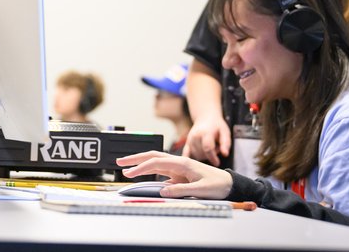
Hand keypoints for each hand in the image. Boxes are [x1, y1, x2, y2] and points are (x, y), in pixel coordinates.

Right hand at [116, 151, 232, 199]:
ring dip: (140, 164)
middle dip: (135, 158)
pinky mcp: (179, 174)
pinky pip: (161, 170)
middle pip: (153, 156)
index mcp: (184, 163)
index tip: (129, 173)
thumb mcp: (201, 190)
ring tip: (126, 168)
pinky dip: (149, 171)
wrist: (229, 184)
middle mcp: (179, 163)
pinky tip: (141, 174)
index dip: (141, 167)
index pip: (157, 162)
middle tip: (119, 161)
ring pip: (155, 162)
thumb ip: (182, 190)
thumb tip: (163, 191)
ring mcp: (179, 168)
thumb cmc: (217, 185)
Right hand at [181, 114, 229, 166]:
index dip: (212, 157)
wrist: (205, 118)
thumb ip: (226, 143)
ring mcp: (190, 139)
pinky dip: (190, 160)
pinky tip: (193, 164)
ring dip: (204, 155)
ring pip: (196, 155)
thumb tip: (225, 154)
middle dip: (211, 155)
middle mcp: (195, 136)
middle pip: (202, 153)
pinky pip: (186, 154)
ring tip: (210, 147)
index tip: (217, 163)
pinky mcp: (187, 143)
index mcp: (205, 132)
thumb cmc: (216, 125)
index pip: (207, 148)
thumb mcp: (225, 131)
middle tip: (217, 147)